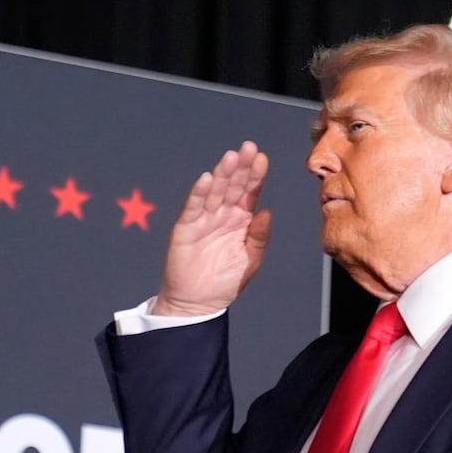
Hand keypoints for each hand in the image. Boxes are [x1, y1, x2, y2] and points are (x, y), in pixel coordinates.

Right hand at [153, 141, 272, 316]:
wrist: (198, 303)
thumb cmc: (225, 282)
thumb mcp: (250, 260)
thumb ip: (259, 237)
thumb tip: (266, 212)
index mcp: (240, 220)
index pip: (249, 192)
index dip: (255, 175)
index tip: (261, 158)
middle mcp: (222, 214)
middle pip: (232, 186)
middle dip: (240, 167)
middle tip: (248, 149)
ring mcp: (204, 219)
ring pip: (214, 192)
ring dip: (222, 174)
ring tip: (230, 158)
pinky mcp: (186, 228)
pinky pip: (193, 208)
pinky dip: (199, 194)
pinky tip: (206, 180)